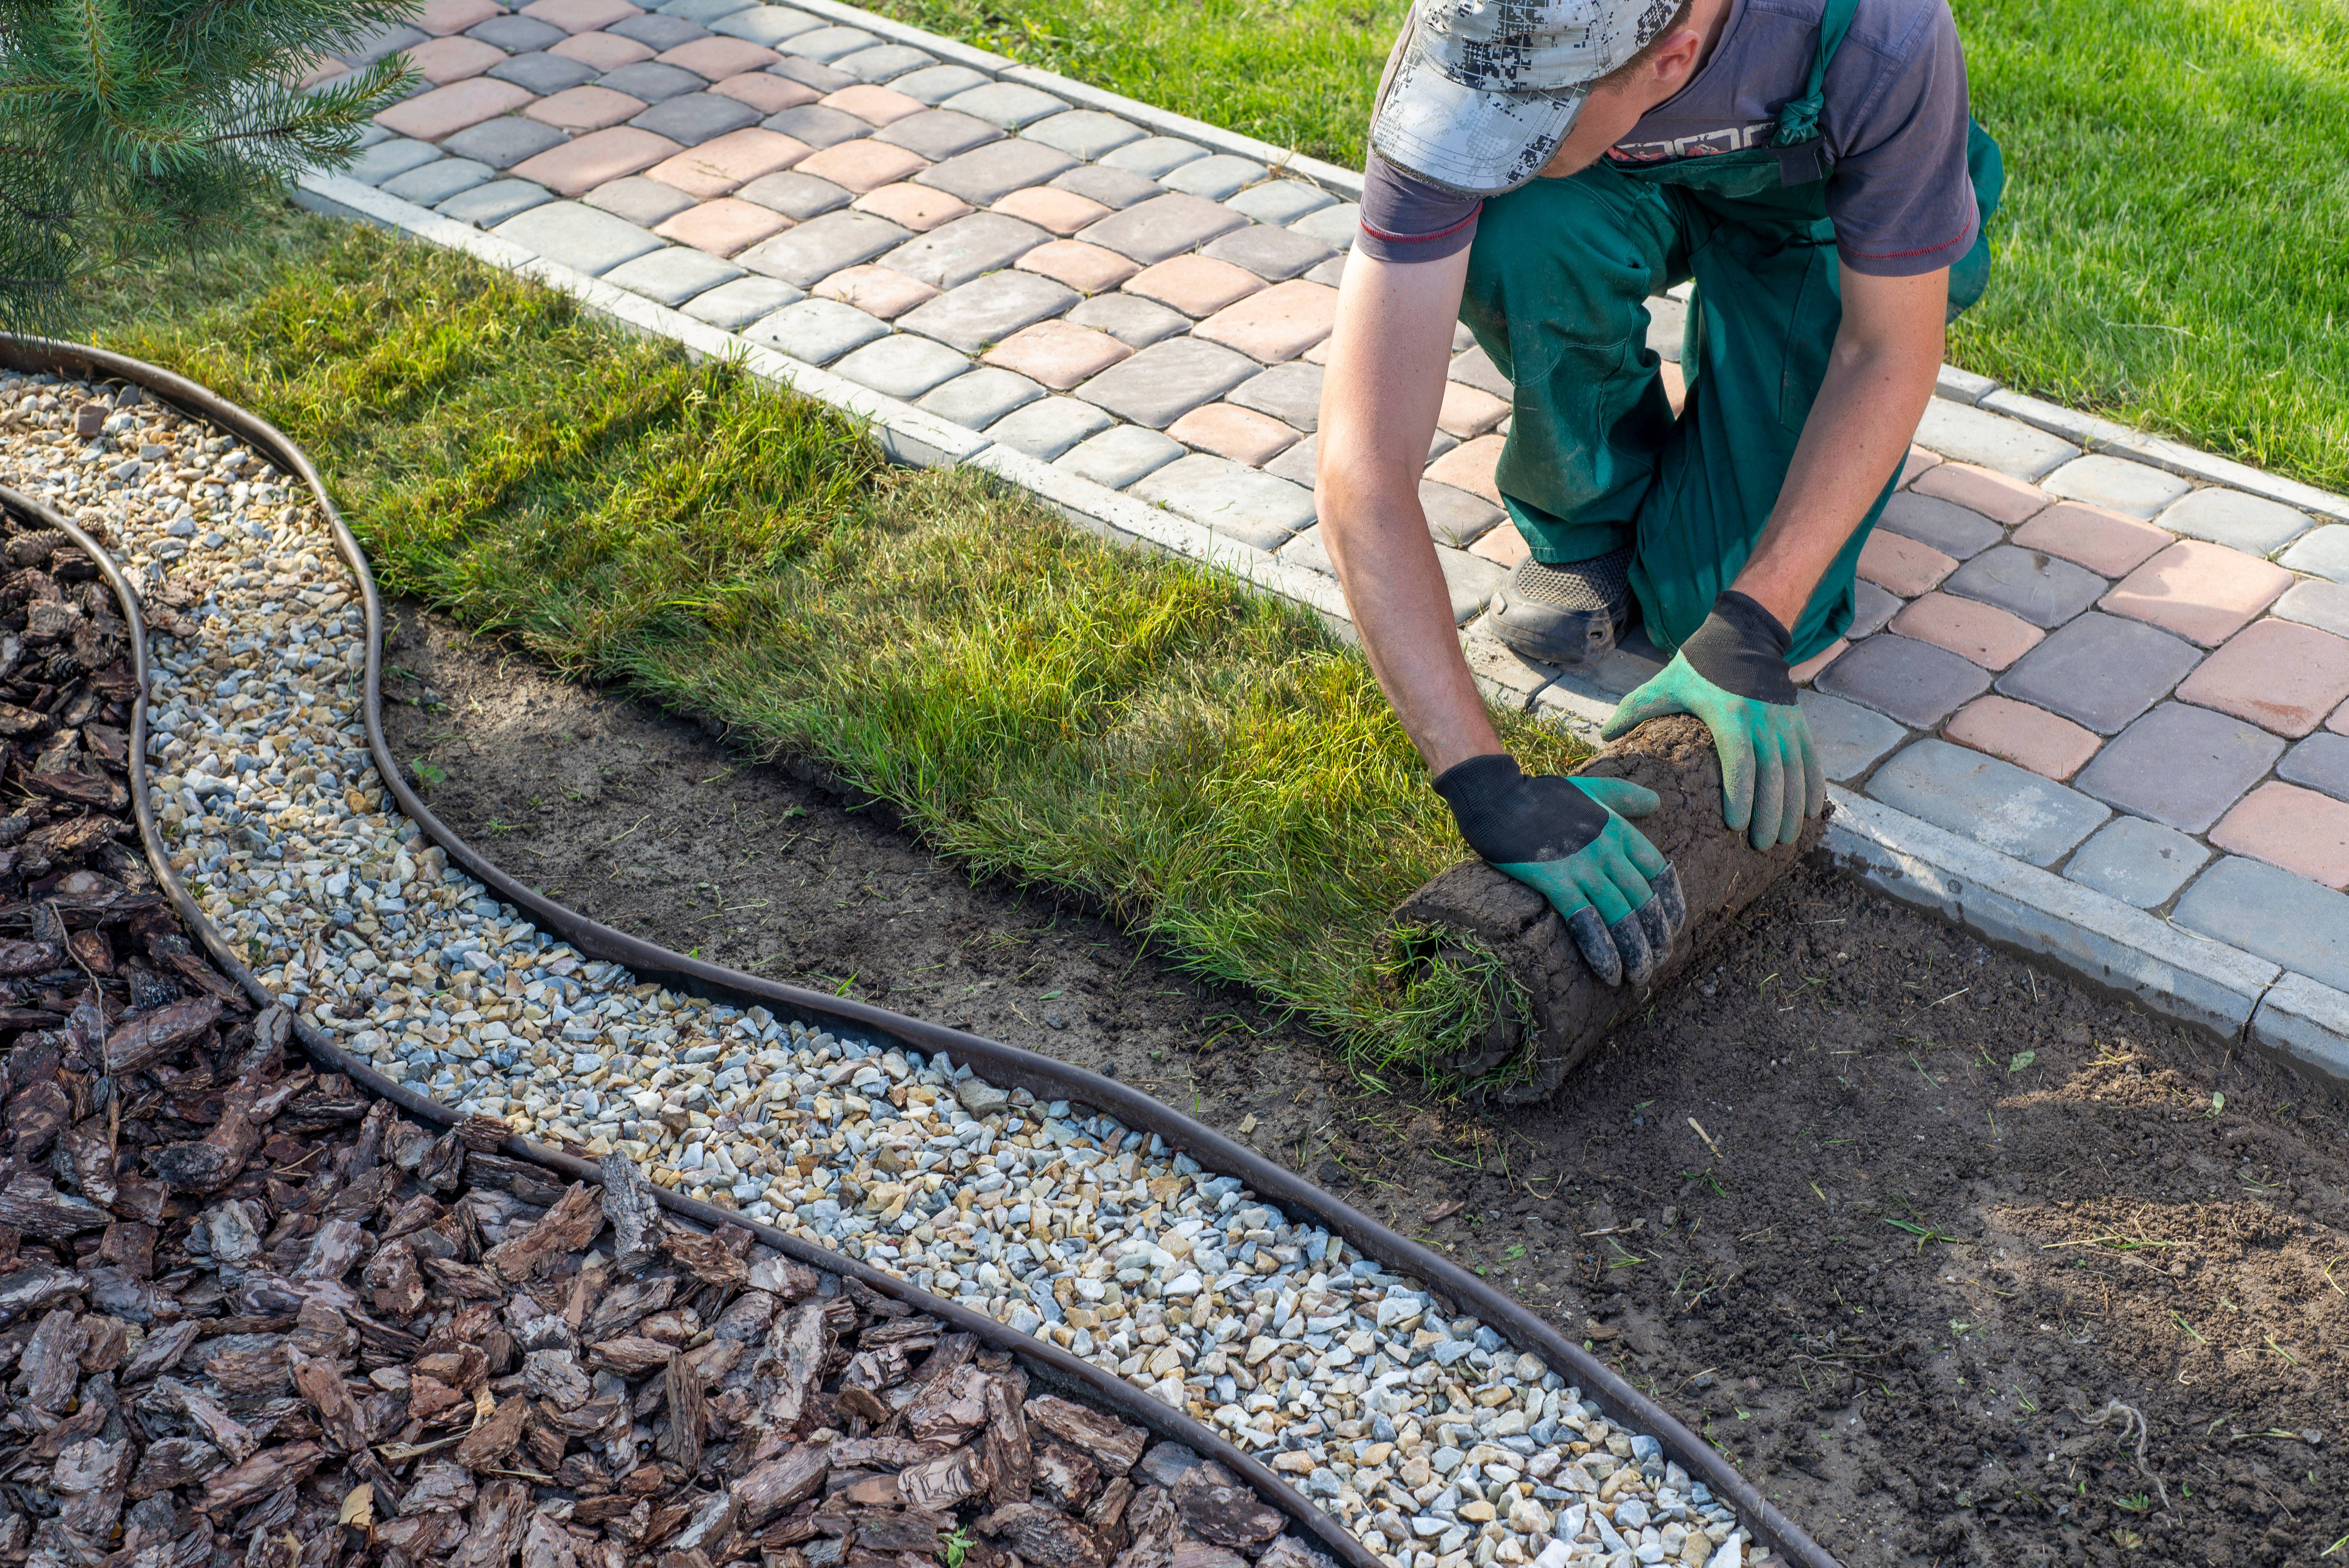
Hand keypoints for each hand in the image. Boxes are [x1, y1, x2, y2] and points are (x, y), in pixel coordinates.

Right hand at [1432, 754, 1688, 987]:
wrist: (1498, 798)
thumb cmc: (1541, 795)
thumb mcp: (1591, 788)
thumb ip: (1624, 796)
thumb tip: (1656, 802)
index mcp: (1619, 830)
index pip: (1658, 871)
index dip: (1669, 903)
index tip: (1672, 928)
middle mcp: (1607, 850)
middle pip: (1642, 900)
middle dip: (1655, 935)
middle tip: (1659, 962)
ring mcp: (1582, 866)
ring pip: (1620, 915)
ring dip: (1634, 951)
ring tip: (1640, 976)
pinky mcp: (1554, 880)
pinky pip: (1585, 920)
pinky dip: (1600, 949)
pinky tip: (1608, 972)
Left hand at [1603, 591, 1823, 849]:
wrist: (1744, 636)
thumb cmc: (1698, 665)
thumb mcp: (1665, 683)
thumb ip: (1635, 709)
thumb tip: (1603, 735)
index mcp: (1729, 714)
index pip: (1739, 761)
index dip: (1741, 795)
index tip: (1736, 826)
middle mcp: (1763, 720)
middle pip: (1772, 775)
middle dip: (1769, 813)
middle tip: (1760, 846)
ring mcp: (1784, 722)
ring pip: (1795, 771)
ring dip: (1792, 807)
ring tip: (1785, 839)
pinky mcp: (1798, 722)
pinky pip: (1810, 759)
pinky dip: (1813, 786)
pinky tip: (1811, 812)